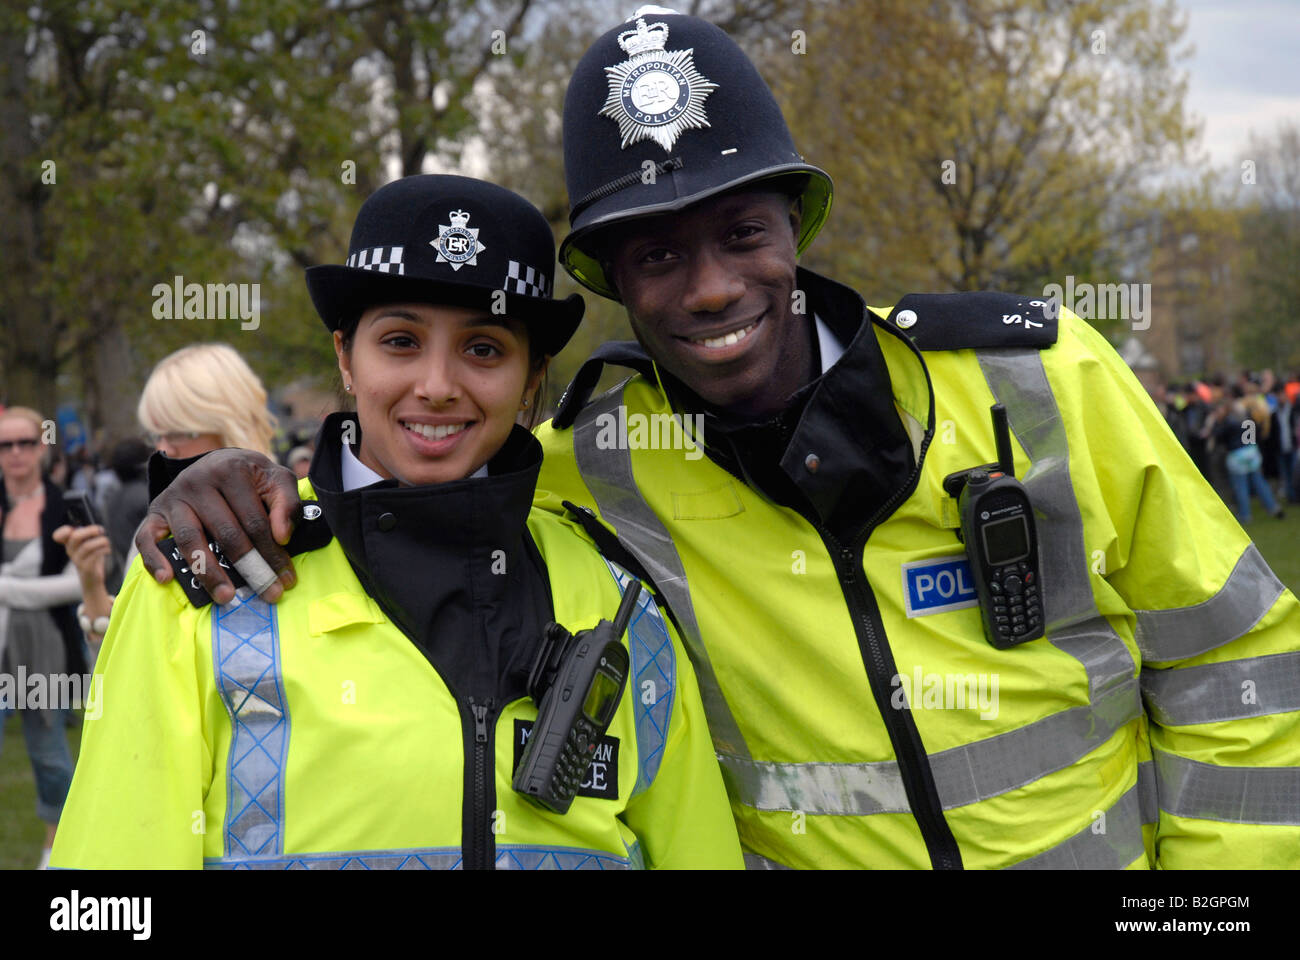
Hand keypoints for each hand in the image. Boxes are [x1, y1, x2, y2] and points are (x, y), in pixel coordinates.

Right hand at [53, 523, 110, 591]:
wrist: (92, 579)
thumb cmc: (92, 557)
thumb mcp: (89, 544)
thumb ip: (90, 535)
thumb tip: (98, 529)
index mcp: (69, 543)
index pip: (58, 536)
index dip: (64, 530)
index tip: (77, 528)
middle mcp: (70, 551)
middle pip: (75, 536)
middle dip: (91, 530)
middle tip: (101, 530)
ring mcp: (77, 560)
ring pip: (87, 546)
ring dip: (101, 541)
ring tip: (107, 542)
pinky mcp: (86, 567)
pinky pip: (94, 555)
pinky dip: (103, 549)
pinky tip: (108, 550)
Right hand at [133, 448, 301, 604]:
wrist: (217, 462)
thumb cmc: (252, 478)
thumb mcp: (277, 480)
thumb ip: (287, 503)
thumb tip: (282, 537)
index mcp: (231, 471)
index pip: (255, 521)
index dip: (273, 553)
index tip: (287, 580)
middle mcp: (198, 481)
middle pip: (226, 533)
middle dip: (251, 568)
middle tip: (267, 594)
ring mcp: (174, 497)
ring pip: (191, 540)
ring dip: (209, 572)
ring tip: (226, 596)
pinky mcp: (155, 512)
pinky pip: (147, 537)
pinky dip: (154, 559)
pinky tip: (168, 579)